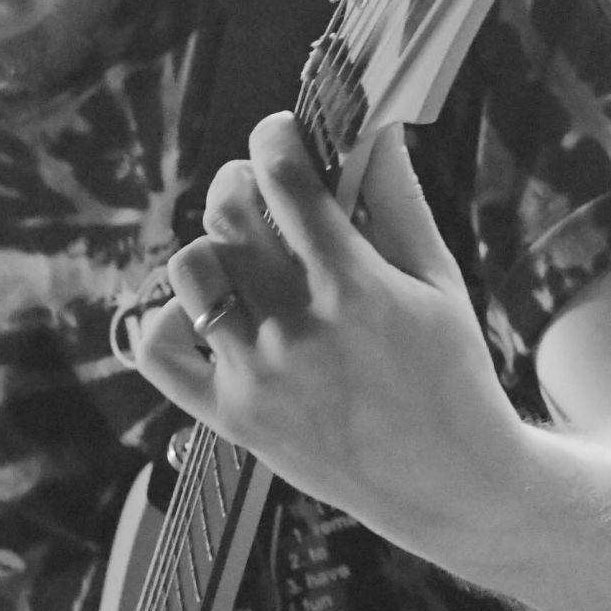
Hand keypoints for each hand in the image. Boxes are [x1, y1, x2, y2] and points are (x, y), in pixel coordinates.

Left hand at [133, 113, 528, 559]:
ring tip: (247, 259)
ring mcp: (257, 376)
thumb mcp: (439, 279)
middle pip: (227, 212)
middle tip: (266, 193)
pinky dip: (168, 318)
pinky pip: (158, 351)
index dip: (276, 136)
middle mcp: (297, 329)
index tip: (283, 133)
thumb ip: (398, 197)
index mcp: (354, 287)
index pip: (285, 177)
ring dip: (214, 248)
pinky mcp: (231, 417)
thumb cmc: (453, 374)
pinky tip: (211, 310)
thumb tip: (373, 123)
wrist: (451, 487)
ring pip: (189, 269)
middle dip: (243, 181)